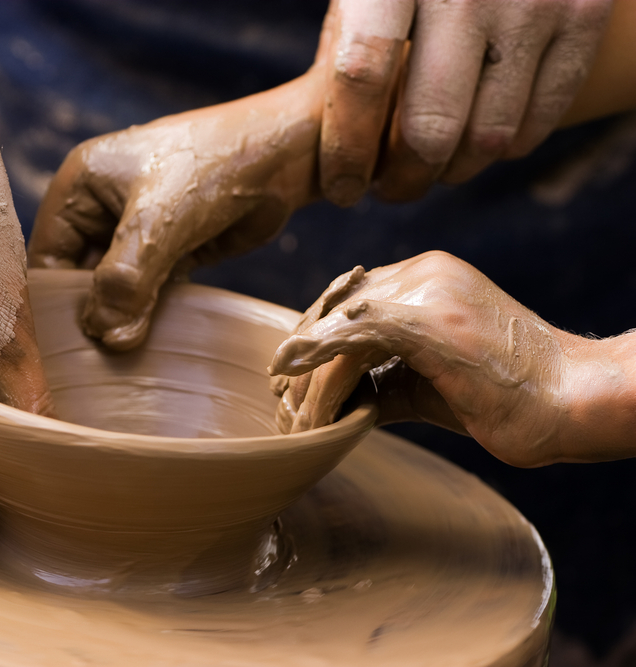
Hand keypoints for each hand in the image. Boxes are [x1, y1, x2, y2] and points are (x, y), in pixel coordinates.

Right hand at [28, 71, 324, 349]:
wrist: (285, 154)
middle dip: (93, 314)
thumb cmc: (214, 167)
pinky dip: (150, 313)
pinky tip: (156, 338)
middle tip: (103, 358)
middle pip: (78, 277)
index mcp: (79, 187)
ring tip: (130, 354)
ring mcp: (135, 231)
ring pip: (114, 289)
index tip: (70, 346)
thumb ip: (126, 281)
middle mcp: (100, 208)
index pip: (47, 257)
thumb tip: (106, 339)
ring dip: (124, 318)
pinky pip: (147, 291)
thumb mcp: (160, 223)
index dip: (57, 301)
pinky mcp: (168, 250)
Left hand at [269, 251, 635, 466]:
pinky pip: (353, 333)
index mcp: (427, 278)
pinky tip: (289, 371)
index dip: (315, 339)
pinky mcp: (428, 320)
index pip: (350, 302)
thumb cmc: (508, 396)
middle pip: (336, 308)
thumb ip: (384, 380)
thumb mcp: (428, 383)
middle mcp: (423, 274)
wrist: (573, 401)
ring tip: (290, 410)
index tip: (290, 376)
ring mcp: (426, 292)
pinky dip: (316, 355)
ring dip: (308, 371)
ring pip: (339, 324)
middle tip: (280, 396)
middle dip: (303, 355)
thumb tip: (340, 400)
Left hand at [319, 0, 612, 204]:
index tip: (340, 186)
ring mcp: (532, 1)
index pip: (361, 76)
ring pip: (487, 137)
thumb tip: (335, 139)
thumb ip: (350, 47)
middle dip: (404, 178)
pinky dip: (504, 148)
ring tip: (432, 166)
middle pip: (430, 126)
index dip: (347, 147)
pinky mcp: (584, 14)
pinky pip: (538, 120)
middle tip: (391, 189)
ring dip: (453, 171)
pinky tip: (479, 142)